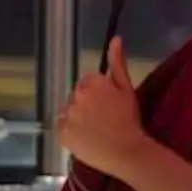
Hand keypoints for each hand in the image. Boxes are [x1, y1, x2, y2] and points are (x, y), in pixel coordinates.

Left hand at [57, 36, 146, 178]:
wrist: (127, 152)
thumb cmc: (129, 119)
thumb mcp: (127, 88)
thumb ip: (117, 63)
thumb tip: (115, 38)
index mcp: (91, 83)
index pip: (88, 82)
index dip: (99, 94)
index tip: (109, 106)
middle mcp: (75, 96)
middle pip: (77, 95)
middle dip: (86, 103)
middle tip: (103, 119)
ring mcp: (67, 116)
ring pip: (68, 110)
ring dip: (77, 117)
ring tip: (94, 130)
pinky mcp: (61, 133)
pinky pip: (62, 126)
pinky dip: (70, 131)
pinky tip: (85, 137)